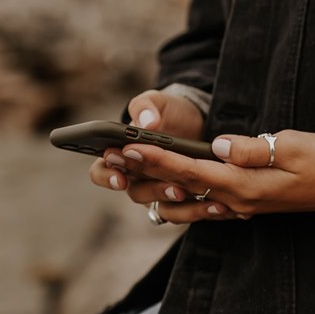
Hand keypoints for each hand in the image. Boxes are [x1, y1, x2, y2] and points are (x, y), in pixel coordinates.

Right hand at [86, 88, 213, 198]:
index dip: (107, 177)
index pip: (101, 171)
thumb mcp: (156, 102)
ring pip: (158, 204)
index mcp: (121, 154)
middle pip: (134, 191)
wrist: (195, 121)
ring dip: (171, 199)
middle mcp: (136, 176)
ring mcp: (157, 190)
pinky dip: (196, 209)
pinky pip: (182, 212)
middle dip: (151, 190)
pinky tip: (213, 204)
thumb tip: (147, 122)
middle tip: (167, 186)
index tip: (121, 177)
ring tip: (184, 191)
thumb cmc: (167, 111)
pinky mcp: (179, 200)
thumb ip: (146, 107)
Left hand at [90, 124, 314, 223]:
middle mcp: (234, 200)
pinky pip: (203, 209)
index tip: (129, 148)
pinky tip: (165, 194)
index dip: (157, 159)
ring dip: (154, 189)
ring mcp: (238, 207)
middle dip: (144, 172)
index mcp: (242, 184)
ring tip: (126, 176)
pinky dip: (179, 202)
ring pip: (186, 204)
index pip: (189, 170)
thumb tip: (217, 146)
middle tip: (113, 158)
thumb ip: (250, 148)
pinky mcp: (243, 207)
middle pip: (179, 187)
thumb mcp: (287, 146)